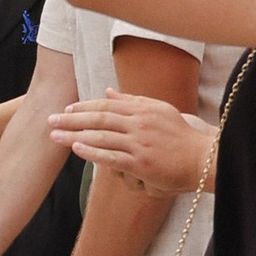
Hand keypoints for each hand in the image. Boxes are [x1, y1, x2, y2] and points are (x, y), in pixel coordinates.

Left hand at [49, 93, 213, 197]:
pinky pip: (111, 157)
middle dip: (72, 118)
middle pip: (99, 118)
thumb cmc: (182, 136)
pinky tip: (76, 149)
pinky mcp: (141, 163)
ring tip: (55, 136)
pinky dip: (92, 152)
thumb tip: (107, 91)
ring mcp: (140, 143)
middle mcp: (140, 123)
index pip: (107, 105)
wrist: (204, 158)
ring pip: (101, 136)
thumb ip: (132, 101)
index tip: (66, 108)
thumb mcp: (159, 111)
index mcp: (144, 109)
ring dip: (74, 135)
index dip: (84, 106)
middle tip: (51, 119)